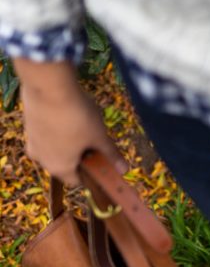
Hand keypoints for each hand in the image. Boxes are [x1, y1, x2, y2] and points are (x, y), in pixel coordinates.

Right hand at [17, 60, 127, 185]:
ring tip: (82, 123)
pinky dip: (56, 127)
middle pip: (64, 163)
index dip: (91, 174)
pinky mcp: (27, 122)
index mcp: (59, 168)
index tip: (102, 162)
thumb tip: (124, 169)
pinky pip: (45, 132)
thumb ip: (110, 154)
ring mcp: (31, 141)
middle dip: (80, 155)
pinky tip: (67, 112)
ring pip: (53, 147)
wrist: (47, 85)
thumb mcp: (99, 136)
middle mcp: (41, 159)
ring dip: (67, 140)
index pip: (76, 181)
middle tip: (95, 140)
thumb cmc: (77, 116)